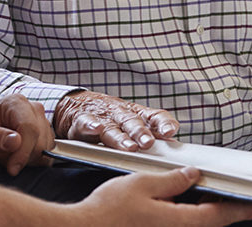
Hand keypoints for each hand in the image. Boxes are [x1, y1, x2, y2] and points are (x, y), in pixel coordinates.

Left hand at [0, 94, 53, 174]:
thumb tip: (15, 141)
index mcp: (15, 103)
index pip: (30, 128)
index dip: (23, 151)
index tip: (12, 168)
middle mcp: (31, 109)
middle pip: (40, 140)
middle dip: (22, 156)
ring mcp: (39, 122)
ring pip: (45, 149)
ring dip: (25, 159)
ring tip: (4, 155)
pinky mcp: (42, 136)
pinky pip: (45, 154)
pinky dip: (30, 162)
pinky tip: (14, 158)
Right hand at [54, 90, 179, 150]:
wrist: (77, 105)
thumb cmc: (111, 117)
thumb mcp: (132, 121)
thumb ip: (151, 133)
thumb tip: (174, 146)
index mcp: (136, 114)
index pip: (153, 115)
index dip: (162, 123)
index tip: (171, 131)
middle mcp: (121, 113)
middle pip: (133, 122)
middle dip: (141, 133)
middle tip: (148, 143)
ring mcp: (102, 117)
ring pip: (112, 127)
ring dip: (121, 137)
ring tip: (129, 147)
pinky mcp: (82, 120)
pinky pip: (86, 123)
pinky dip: (91, 125)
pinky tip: (96, 129)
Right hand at [71, 167, 251, 225]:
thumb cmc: (108, 210)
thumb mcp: (142, 184)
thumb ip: (172, 181)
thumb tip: (194, 175)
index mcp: (177, 223)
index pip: (218, 216)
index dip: (241, 209)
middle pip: (210, 224)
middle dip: (228, 211)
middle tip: (244, 201)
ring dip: (208, 213)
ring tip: (216, 196)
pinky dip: (191, 216)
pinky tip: (187, 204)